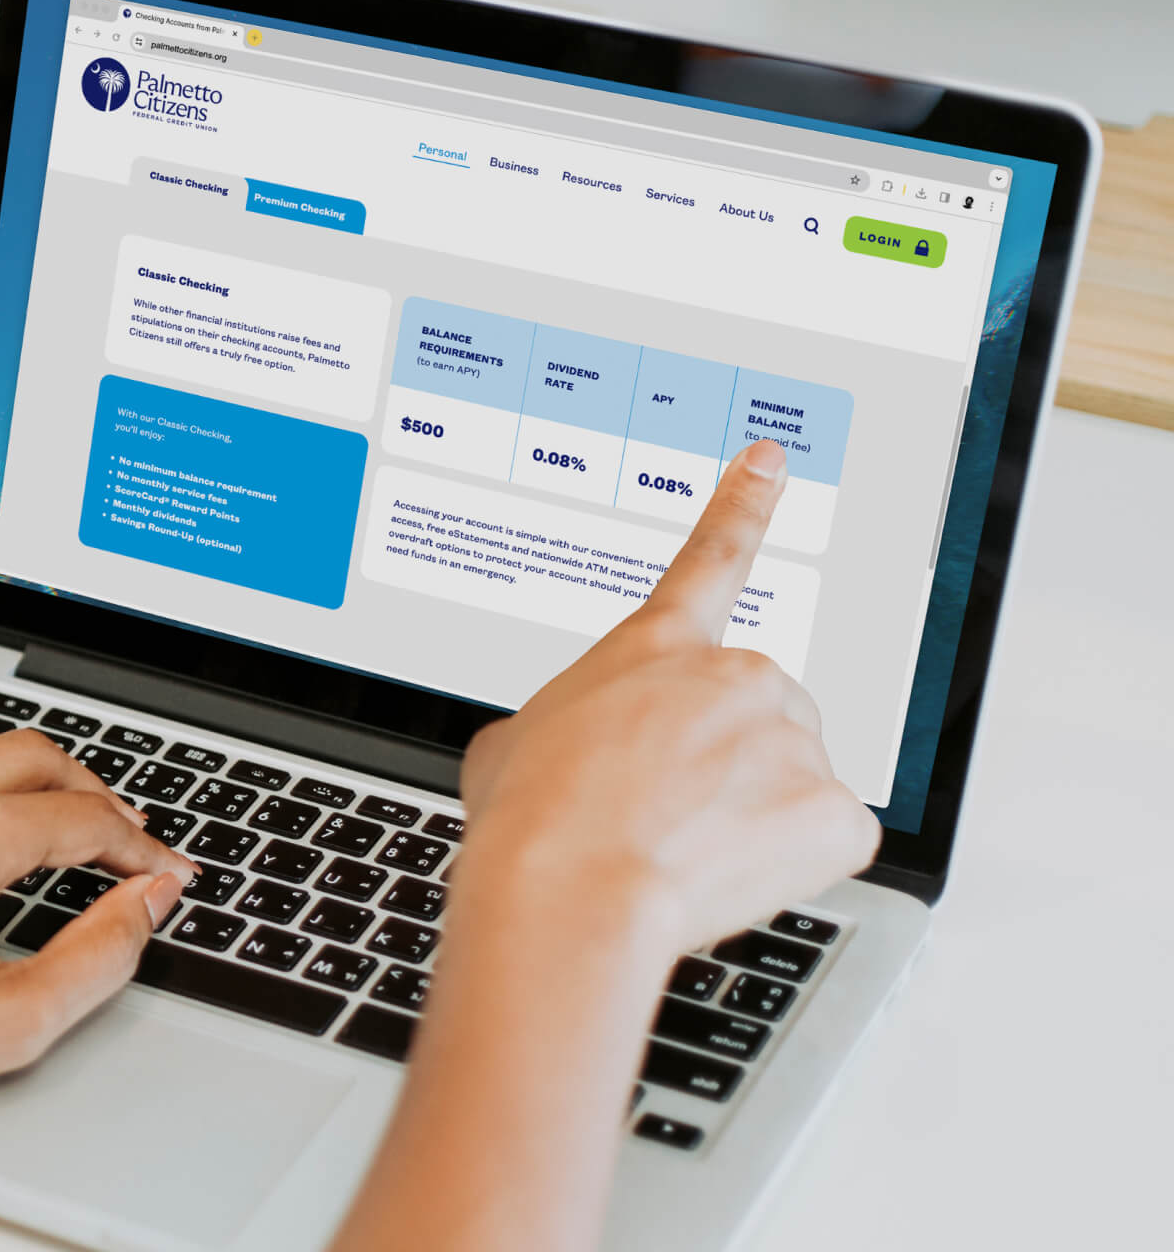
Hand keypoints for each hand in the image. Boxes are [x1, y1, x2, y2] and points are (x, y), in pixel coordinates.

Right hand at [332, 439, 879, 1251]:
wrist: (570, 888)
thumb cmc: (532, 820)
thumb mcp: (515, 743)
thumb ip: (567, 721)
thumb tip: (566, 752)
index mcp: (657, 648)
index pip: (711, 557)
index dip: (743, 504)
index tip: (771, 459)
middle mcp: (735, 674)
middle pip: (756, 714)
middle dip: (725, 763)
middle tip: (664, 816)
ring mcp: (791, 736)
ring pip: (789, 780)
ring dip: (749, 817)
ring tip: (681, 853)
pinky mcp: (833, 808)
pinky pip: (825, 840)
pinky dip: (788, 866)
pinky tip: (727, 875)